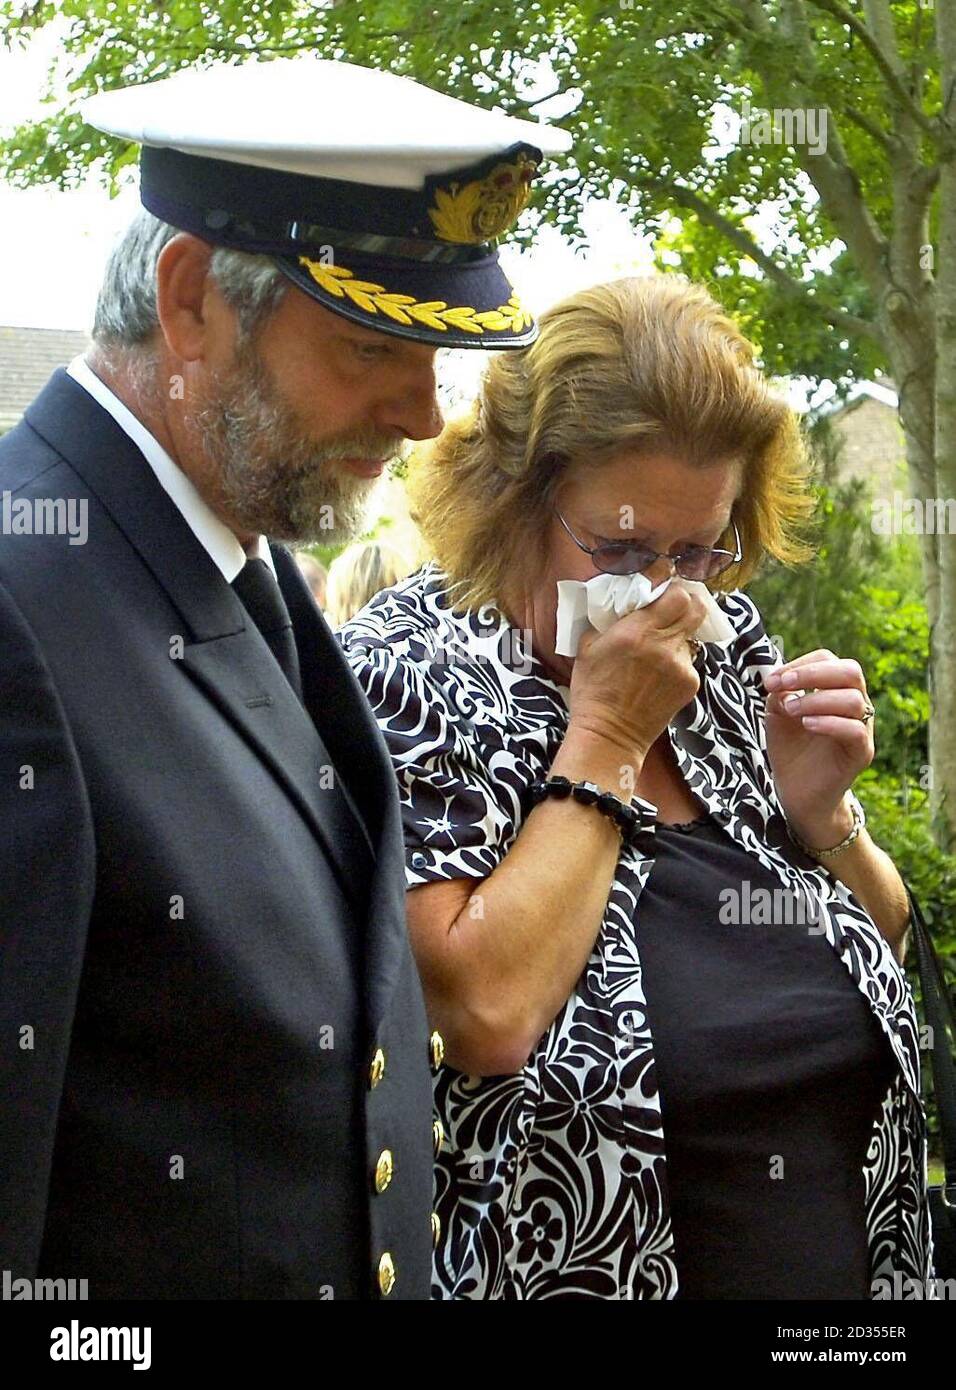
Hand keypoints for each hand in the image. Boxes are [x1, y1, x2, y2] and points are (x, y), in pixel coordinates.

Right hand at [566, 585, 707, 767]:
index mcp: (637, 631)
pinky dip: (677, 662)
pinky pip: (690, 660)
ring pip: (692, 635)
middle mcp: (664, 645)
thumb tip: (624, 599)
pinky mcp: (690, 684)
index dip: (673, 589)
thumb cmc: (593, 690)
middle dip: (685, 605)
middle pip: (696, 608)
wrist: (609, 734)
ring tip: (657, 652)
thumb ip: (609, 618)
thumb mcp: (587, 646)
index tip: (664, 589)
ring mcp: (681, 666)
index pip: (676, 594)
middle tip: (671, 610)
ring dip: (678, 636)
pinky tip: (658, 675)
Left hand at [762, 649, 873, 845]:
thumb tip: (780, 679)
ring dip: (816, 700)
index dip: (800, 664)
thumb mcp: (778, 716)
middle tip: (783, 685)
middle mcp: (854, 705)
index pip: (829, 660)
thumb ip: (779, 694)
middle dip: (813, 673)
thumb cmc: (790, 750)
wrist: (797, 792)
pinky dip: (829, 723)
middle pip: (850, 671)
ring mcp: (862, 728)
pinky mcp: (862, 753)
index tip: (771, 680)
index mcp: (835, 690)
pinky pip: (855, 730)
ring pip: (854, 700)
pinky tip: (806, 725)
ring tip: (790, 711)